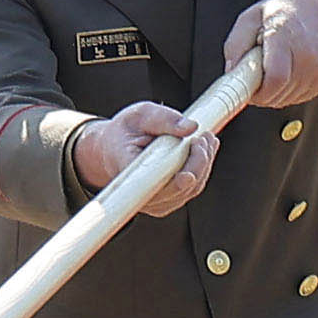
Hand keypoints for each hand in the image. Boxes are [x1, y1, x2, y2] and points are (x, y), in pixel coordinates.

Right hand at [71, 103, 211, 210]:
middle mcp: (142, 194)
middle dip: (198, 162)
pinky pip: (194, 187)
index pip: (153, 186)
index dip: (174, 185)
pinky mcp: (170, 200)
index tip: (188, 175)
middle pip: (180, 188)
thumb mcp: (139, 115)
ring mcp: (158, 201)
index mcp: (127, 171)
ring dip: (204, 162)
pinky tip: (204, 149)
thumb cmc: (124, 133)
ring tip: (205, 139)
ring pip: (192, 188)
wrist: (113, 149)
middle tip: (202, 138)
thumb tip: (190, 127)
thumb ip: (163, 118)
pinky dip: (203, 167)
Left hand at [233, 0, 317, 112]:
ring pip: (285, 100)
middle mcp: (307, 56)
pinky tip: (284, 72)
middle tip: (253, 75)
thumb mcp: (251, 17)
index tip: (245, 89)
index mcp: (286, 37)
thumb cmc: (286, 11)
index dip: (256, 91)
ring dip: (271, 92)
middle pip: (277, 93)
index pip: (275, 78)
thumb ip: (236, 44)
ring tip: (270, 67)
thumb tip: (231, 71)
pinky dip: (285, 92)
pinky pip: (296, 98)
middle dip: (259, 92)